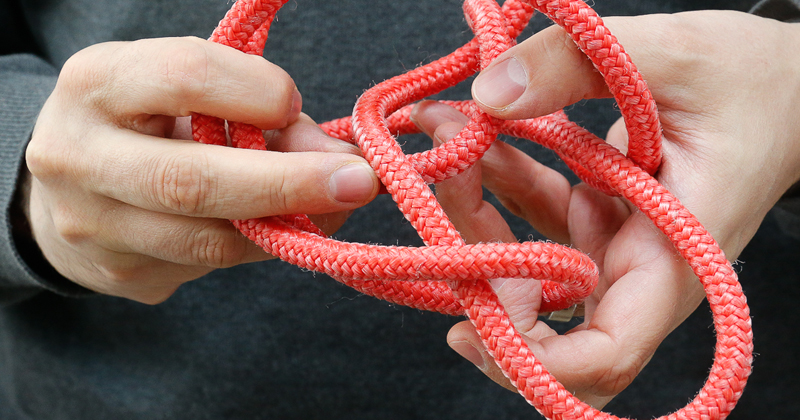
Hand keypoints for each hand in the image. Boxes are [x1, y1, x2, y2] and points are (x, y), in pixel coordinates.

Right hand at [24, 37, 378, 303]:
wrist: (67, 187)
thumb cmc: (147, 122)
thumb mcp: (187, 91)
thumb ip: (258, 111)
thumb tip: (338, 159)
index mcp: (95, 84)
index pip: (186, 77)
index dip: (256, 91)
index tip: (294, 103)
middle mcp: (78, 157)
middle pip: (192, 181)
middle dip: (289, 183)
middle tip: (359, 182)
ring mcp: (92, 226)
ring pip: (208, 241)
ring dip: (287, 226)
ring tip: (336, 207)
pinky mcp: (120, 274)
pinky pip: (209, 267)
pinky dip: (261, 247)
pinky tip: (287, 228)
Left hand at [412, 10, 799, 406]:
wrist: (782, 86)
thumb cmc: (753, 80)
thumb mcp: (672, 54)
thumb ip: (579, 66)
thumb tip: (487, 96)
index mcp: (675, 255)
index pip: (608, 350)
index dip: (538, 365)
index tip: (469, 329)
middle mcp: (639, 268)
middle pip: (545, 320)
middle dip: (478, 269)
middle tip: (433, 192)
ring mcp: (614, 247)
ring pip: (525, 263)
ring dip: (472, 205)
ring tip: (444, 128)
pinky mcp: (596, 219)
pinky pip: (532, 216)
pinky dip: (496, 179)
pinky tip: (472, 129)